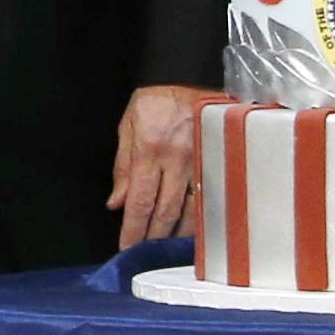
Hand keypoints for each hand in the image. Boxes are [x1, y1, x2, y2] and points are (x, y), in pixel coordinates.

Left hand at [106, 83, 215, 249]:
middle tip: (144, 256)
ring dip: (178, 236)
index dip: (133, 229)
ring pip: (192, 212)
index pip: (141, 200)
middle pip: (166, 211)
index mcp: (150, 149)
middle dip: (154, 238)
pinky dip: (202, 222)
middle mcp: (177, 160)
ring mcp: (202, 162)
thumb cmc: (156, 101)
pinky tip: (194, 235)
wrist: (191, 77)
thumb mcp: (128, 124)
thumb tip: (116, 203)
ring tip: (166, 251)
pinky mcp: (218, 163)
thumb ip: (122, 166)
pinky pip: (210, 200)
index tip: (126, 248)